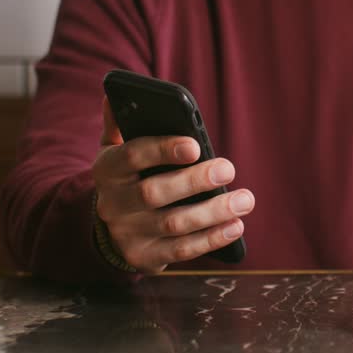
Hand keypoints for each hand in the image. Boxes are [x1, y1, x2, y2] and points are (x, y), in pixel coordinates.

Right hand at [93, 96, 254, 273]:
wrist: (108, 230)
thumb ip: (119, 125)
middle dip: (194, 181)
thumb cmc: (126, 178)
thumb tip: (115, 95)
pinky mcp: (145, 257)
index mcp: (107, 170)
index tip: (194, 145)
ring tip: (245, 199)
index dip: (162, 149)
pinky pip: (182, 250)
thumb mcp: (114, 151)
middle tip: (228, 168)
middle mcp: (112, 204)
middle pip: (154, 193)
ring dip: (213, 212)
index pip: (131, 155)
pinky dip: (212, 239)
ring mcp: (128, 234)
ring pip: (174, 224)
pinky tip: (235, 225)